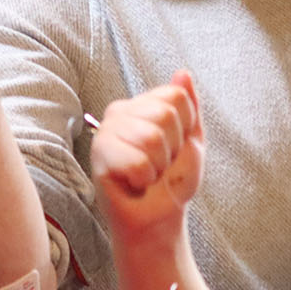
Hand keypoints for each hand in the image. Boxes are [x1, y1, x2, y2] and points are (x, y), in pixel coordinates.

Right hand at [90, 71, 202, 240]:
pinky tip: (135, 182)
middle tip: (160, 164)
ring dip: (159, 166)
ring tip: (148, 173)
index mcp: (143, 104)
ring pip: (151, 138)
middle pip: (165, 115)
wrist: (159, 217)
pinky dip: (144, 178)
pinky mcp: (98, 156)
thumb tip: (183, 73)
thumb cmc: (173, 181)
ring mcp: (106, 131)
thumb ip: (189, 106)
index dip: (185, 128)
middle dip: (172, 148)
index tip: (176, 147)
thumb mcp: (192, 140)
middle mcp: (120, 111)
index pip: (176, 95)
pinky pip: (136, 161)